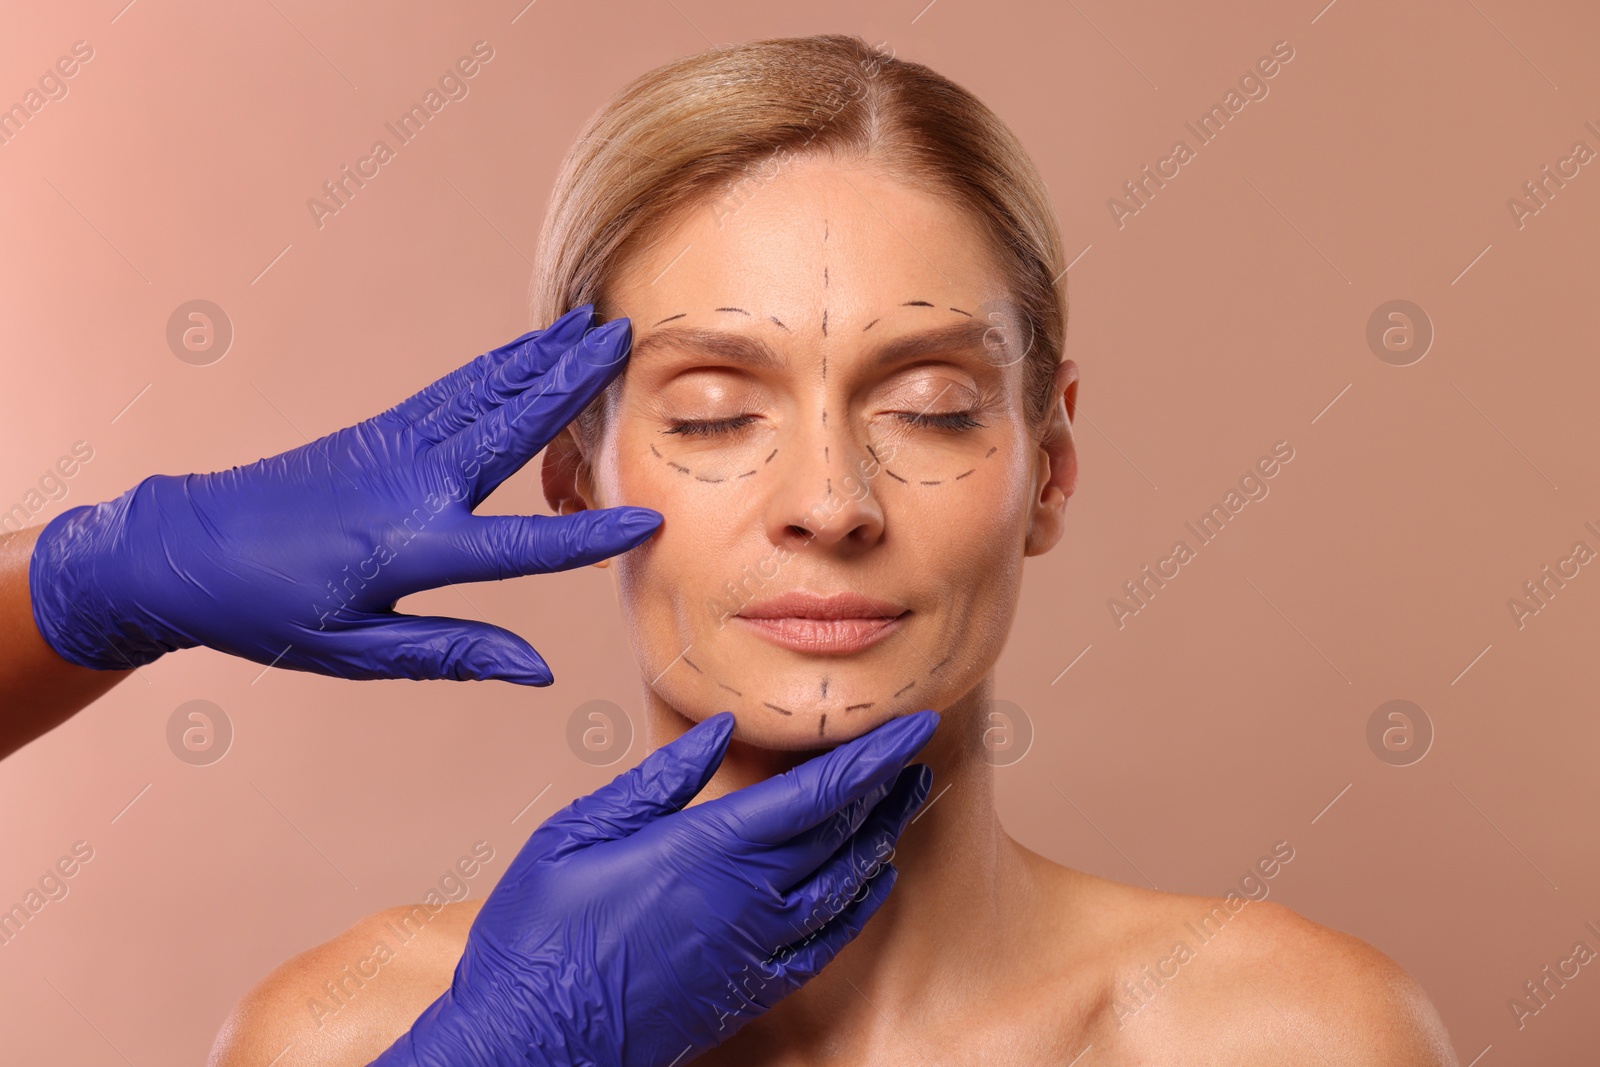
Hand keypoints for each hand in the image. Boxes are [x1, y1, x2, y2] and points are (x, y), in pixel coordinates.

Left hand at [27, 304, 654, 682]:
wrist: (184, 549)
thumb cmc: (268, 612)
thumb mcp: (357, 652)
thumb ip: (453, 652)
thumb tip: (538, 671)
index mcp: (413, 547)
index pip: (523, 545)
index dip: (590, 537)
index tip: (650, 521)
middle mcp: (415, 485)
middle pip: (512, 427)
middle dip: (573, 381)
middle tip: (625, 337)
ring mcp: (397, 448)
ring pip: (487, 392)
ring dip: (543, 356)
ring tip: (591, 322)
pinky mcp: (381, 432)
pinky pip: (456, 391)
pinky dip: (501, 365)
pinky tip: (528, 349)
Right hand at [371, 709, 938, 1066]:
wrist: (529, 1042)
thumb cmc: (539, 936)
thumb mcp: (577, 834)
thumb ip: (656, 780)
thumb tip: (718, 731)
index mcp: (704, 850)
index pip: (816, 793)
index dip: (872, 756)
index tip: (913, 725)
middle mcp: (746, 899)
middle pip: (842, 833)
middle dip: (887, 787)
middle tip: (917, 752)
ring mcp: (755, 949)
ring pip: (845, 885)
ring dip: (883, 838)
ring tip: (908, 800)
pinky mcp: (751, 990)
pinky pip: (828, 942)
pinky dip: (860, 906)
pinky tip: (875, 880)